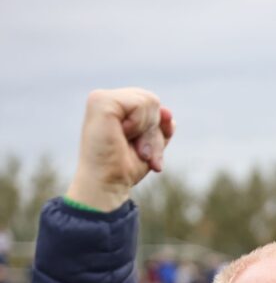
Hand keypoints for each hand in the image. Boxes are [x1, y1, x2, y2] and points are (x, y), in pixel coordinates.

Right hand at [66, 88, 174, 211]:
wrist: (108, 183)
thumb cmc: (125, 168)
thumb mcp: (151, 145)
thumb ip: (159, 126)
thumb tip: (167, 112)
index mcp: (116, 108)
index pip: (152, 106)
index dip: (157, 131)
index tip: (147, 156)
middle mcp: (107, 100)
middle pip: (153, 101)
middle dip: (154, 133)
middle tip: (142, 154)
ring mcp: (101, 98)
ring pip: (150, 101)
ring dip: (148, 133)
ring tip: (135, 148)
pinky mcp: (101, 101)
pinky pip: (140, 104)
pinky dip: (140, 125)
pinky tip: (124, 135)